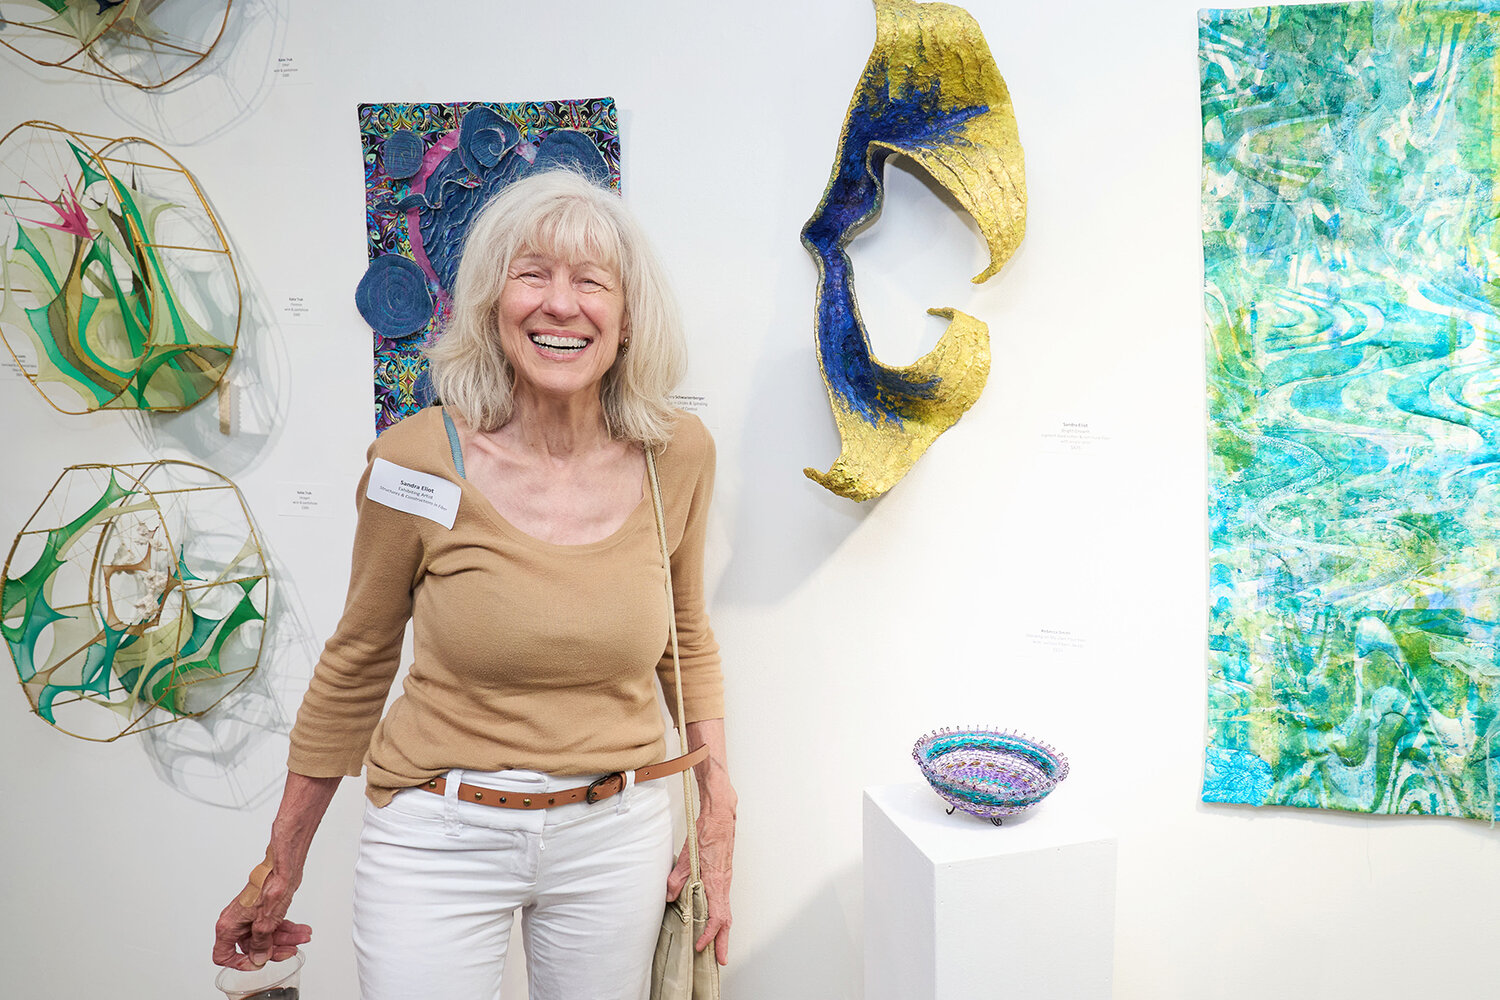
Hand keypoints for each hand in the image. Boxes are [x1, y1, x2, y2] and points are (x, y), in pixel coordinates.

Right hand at [212, 851, 310, 969]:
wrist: (284, 864)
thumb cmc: (270, 885)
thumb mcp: (265, 923)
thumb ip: (260, 944)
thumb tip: (258, 958)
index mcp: (229, 925)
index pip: (223, 955)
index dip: (239, 963)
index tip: (258, 962)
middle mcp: (237, 922)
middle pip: (251, 947)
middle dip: (273, 949)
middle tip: (291, 950)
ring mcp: (251, 916)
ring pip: (266, 936)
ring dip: (285, 939)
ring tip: (303, 937)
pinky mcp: (264, 910)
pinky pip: (273, 926)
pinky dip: (287, 929)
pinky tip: (301, 931)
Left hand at [666, 799, 735, 964]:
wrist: (721, 815)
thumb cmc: (708, 832)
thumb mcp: (687, 856)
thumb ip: (677, 878)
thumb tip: (669, 896)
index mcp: (716, 882)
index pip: (717, 917)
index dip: (710, 935)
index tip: (701, 946)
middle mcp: (724, 883)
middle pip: (727, 920)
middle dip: (723, 942)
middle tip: (720, 959)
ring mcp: (725, 880)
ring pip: (726, 911)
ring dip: (722, 930)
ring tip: (716, 944)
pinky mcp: (724, 875)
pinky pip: (724, 901)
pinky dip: (720, 915)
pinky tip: (712, 918)